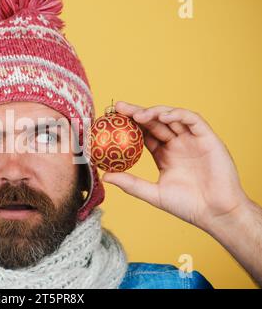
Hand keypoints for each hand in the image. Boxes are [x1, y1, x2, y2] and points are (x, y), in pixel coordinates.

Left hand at [102, 101, 250, 230]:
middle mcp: (177, 144)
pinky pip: (192, 120)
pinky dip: (178, 115)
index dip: (129, 125)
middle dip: (137, 112)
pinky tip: (163, 117)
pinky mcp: (207, 138)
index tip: (112, 119)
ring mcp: (192, 140)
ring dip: (155, 112)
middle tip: (119, 107)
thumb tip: (105, 176)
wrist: (215, 213)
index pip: (144, 133)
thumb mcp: (153, 193)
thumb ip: (131, 183)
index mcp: (164, 154)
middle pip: (155, 122)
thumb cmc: (187, 206)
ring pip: (172, 117)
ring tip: (138, 115)